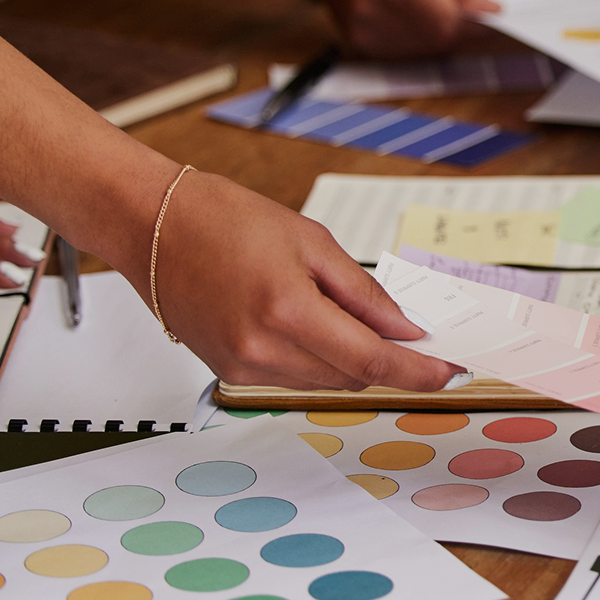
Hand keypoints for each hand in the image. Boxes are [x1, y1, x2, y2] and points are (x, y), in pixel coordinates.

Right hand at [139, 169, 459, 390]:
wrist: (148, 223)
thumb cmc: (223, 218)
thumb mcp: (311, 242)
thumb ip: (364, 292)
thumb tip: (406, 328)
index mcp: (287, 312)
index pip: (372, 360)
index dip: (419, 371)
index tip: (452, 370)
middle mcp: (261, 350)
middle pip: (351, 376)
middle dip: (392, 362)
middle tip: (421, 339)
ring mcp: (240, 367)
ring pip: (324, 380)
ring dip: (354, 361)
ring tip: (358, 319)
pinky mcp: (226, 371)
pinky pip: (292, 376)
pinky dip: (318, 358)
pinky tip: (317, 326)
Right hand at [314, 0, 501, 57]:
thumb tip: (488, 12)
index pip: (447, 21)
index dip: (476, 24)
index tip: (493, 15)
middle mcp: (374, 10)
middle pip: (439, 39)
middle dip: (462, 28)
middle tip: (469, 7)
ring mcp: (364, 31)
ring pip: (425, 51)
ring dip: (443, 34)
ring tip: (436, 3)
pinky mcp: (360, 43)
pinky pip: (406, 54)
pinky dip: (422, 39)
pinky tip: (418, 15)